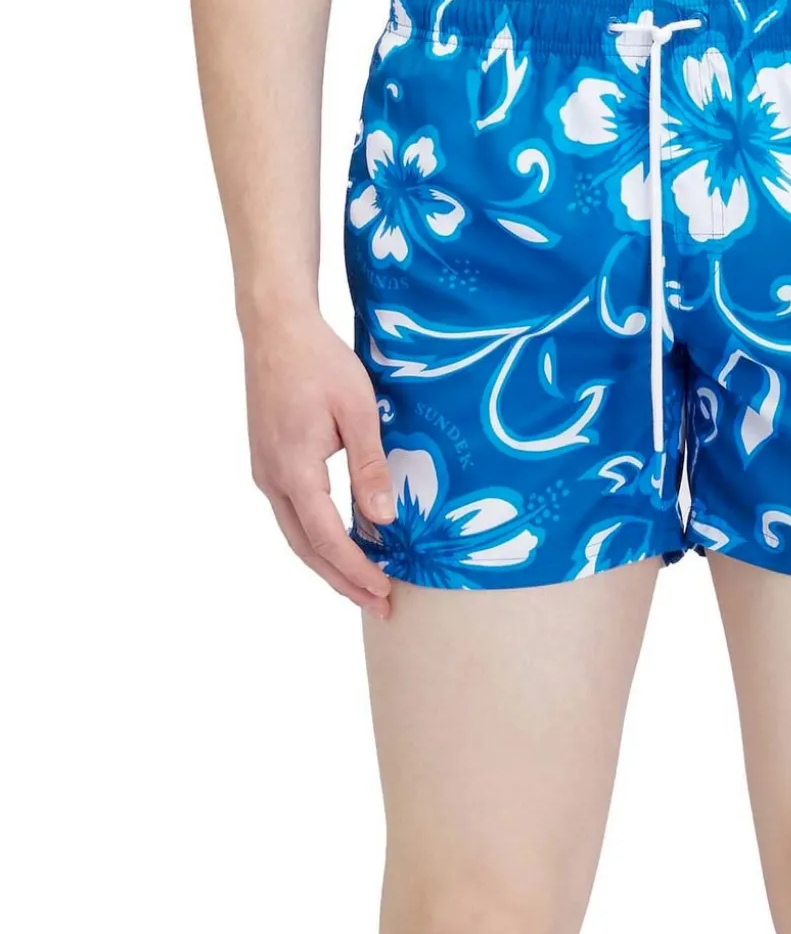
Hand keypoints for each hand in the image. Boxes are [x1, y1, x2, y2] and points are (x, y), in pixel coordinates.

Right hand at [243, 312, 394, 615]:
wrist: (276, 328)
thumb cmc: (320, 362)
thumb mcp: (358, 412)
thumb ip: (369, 468)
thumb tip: (382, 522)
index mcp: (294, 470)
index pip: (326, 539)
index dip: (356, 571)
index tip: (383, 593)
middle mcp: (271, 479)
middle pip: (306, 548)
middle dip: (342, 581)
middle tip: (379, 604)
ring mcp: (265, 471)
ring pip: (296, 534)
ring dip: (329, 562)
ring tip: (364, 584)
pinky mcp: (268, 461)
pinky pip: (293, 513)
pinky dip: (317, 537)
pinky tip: (343, 541)